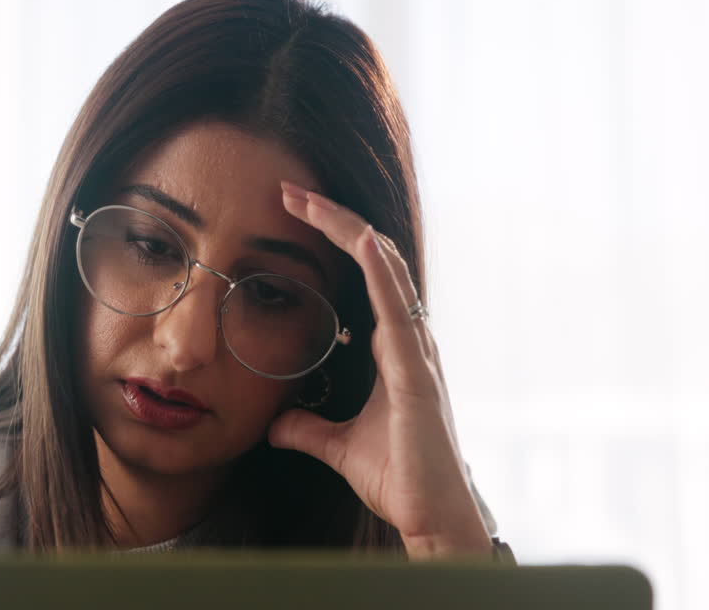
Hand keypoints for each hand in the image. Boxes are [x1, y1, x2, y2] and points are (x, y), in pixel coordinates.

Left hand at [269, 180, 491, 559]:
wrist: (432, 517)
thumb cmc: (399, 479)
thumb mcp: (337, 445)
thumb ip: (307, 428)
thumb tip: (275, 424)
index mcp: (391, 348)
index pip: (362, 274)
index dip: (332, 238)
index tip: (291, 212)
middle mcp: (407, 339)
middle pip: (374, 260)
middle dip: (333, 221)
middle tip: (290, 190)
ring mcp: (416, 351)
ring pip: (388, 271)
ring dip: (350, 231)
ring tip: (312, 200)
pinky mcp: (416, 372)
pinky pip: (398, 309)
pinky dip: (383, 272)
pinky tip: (364, 240)